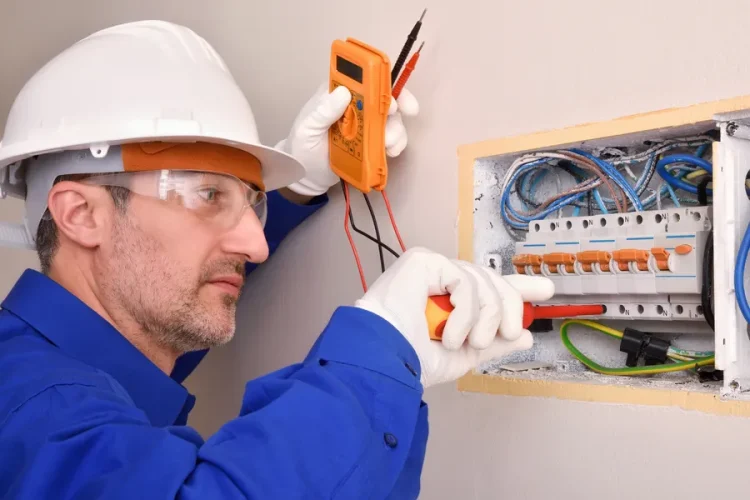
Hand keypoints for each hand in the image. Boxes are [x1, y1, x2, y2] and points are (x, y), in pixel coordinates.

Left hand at [279, 84, 418, 196]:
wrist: (307, 176)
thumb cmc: (302, 147)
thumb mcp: (307, 128)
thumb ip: (323, 111)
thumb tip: (343, 93)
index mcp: (337, 94)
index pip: (362, 78)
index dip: (380, 80)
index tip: (388, 92)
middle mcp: (355, 106)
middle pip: (383, 96)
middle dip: (398, 103)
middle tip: (405, 113)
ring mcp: (366, 124)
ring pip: (390, 118)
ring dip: (396, 129)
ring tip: (389, 144)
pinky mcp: (372, 142)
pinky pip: (390, 139)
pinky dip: (395, 144)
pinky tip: (390, 152)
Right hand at [354, 248, 554, 387]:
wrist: (384, 357)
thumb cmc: (412, 359)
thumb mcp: (464, 355)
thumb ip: (493, 343)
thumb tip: (525, 336)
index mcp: (449, 301)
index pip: (489, 286)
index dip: (518, 287)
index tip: (545, 290)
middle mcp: (442, 280)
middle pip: (493, 280)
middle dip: (509, 307)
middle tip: (511, 333)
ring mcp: (433, 268)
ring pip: (483, 281)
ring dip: (486, 318)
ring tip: (471, 342)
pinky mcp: (424, 262)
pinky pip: (464, 281)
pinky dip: (465, 311)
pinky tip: (450, 333)